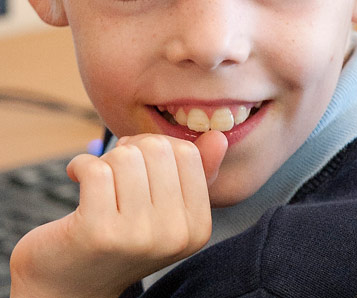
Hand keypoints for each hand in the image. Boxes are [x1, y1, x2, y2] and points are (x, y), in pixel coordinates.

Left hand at [10, 131, 226, 297]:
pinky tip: (76, 176)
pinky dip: (80, 165)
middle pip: (157, 148)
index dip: (157, 147)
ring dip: (106, 159)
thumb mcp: (166, 207)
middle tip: (117, 170)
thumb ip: (195, 173)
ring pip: (126, 156)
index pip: (187, 153)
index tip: (139, 161)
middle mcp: (175, 235)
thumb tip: (219, 136)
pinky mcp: (99, 233)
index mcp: (198, 227)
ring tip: (100, 180)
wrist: (76, 281)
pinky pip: (95, 168)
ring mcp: (139, 236)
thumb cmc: (123, 234)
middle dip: (131, 149)